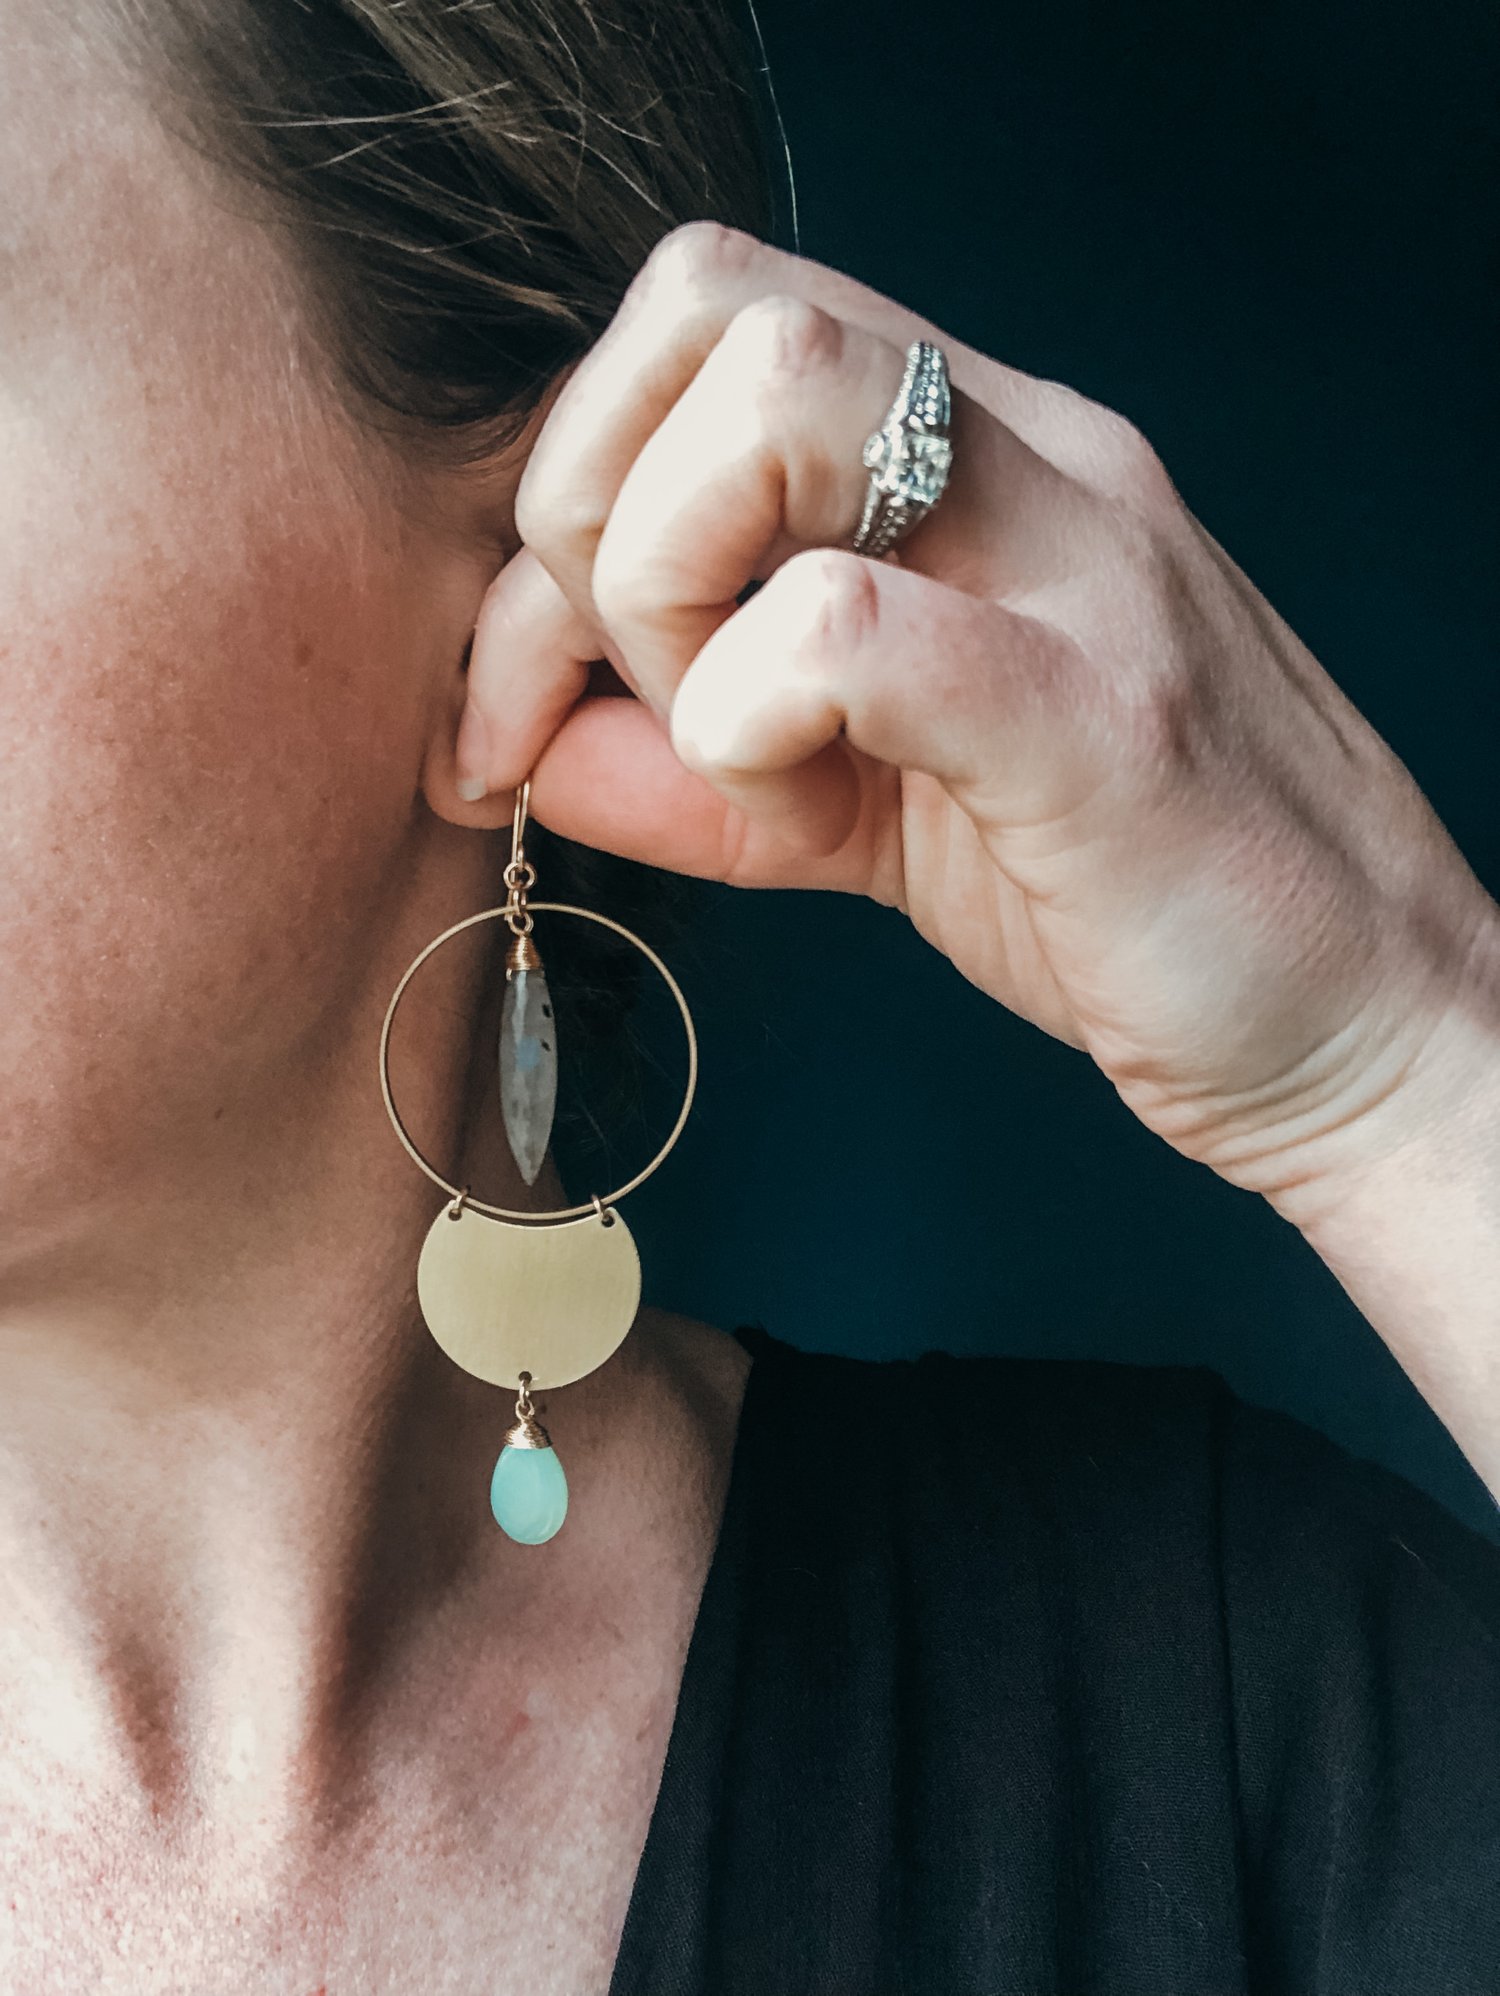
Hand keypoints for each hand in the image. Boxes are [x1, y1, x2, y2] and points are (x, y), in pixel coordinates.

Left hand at [455, 222, 1497, 1218]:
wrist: (1359, 1024)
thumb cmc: (1125, 901)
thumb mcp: (874, 816)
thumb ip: (701, 765)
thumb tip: (527, 746)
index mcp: (979, 457)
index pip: (704, 323)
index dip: (565, 486)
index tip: (527, 693)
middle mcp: (1032, 459)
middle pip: (712, 304)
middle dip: (595, 512)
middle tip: (636, 700)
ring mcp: (1079, 567)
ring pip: (774, 400)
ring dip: (673, 589)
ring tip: (743, 752)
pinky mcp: (1098, 718)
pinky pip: (850, 626)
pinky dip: (746, 715)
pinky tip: (790, 801)